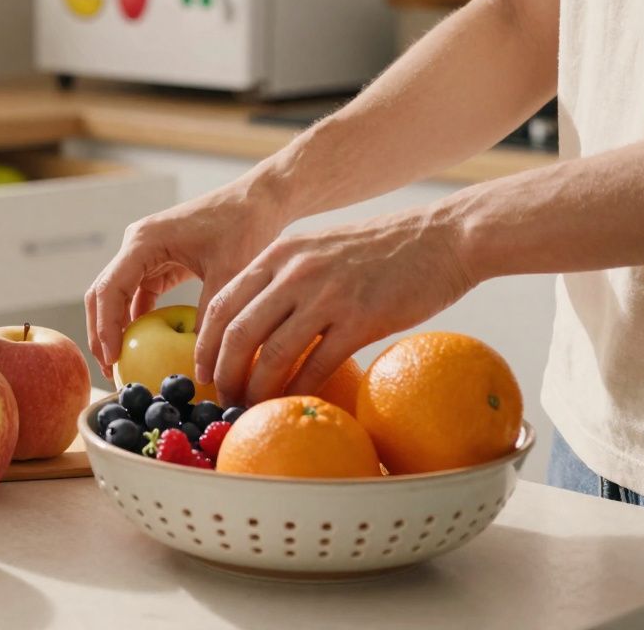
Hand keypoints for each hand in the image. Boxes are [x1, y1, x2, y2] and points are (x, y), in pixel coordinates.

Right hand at [85, 183, 284, 371]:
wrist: (257, 200)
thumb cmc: (244, 227)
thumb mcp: (228, 274)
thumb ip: (209, 315)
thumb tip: (200, 362)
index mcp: (144, 242)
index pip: (110, 289)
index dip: (106, 327)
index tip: (112, 358)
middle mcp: (136, 244)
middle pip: (102, 293)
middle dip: (101, 332)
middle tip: (110, 369)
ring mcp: (144, 252)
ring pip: (115, 295)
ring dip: (115, 328)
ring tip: (122, 363)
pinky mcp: (157, 260)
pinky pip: (137, 294)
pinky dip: (136, 319)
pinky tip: (144, 346)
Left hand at [194, 207, 476, 405]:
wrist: (442, 237)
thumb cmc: (380, 249)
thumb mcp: (317, 250)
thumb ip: (283, 279)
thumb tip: (256, 324)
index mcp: (279, 254)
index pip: (222, 303)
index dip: (205, 344)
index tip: (201, 371)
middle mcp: (295, 273)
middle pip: (239, 333)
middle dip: (223, 373)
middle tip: (222, 397)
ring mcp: (327, 296)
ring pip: (274, 354)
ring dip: (257, 389)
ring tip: (253, 407)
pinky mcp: (361, 319)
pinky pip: (318, 365)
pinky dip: (299, 390)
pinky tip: (294, 404)